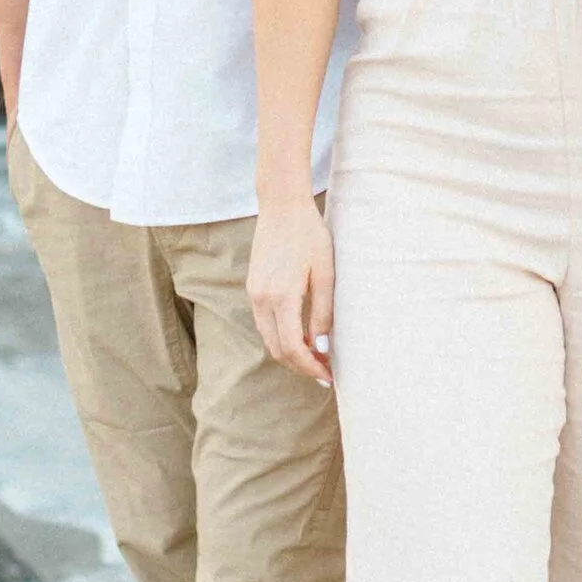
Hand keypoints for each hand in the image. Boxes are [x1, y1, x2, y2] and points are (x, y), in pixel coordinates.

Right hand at [249, 197, 336, 387]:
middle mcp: (261, 299)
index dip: (310, 367)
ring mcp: (254, 294)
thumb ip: (323, 312)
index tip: (328, 376)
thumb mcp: (325, 273)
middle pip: (277, 349)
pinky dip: (280, 337)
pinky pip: (264, 324)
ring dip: (290, 354)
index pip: (292, 347)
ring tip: (315, 358)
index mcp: (281, 296)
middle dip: (300, 366)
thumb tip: (321, 347)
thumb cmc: (309, 235)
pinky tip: (300, 336)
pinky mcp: (253, 288)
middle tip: (325, 373)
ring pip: (268, 339)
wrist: (282, 206)